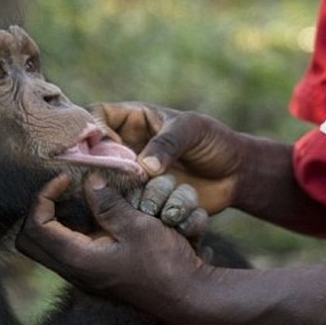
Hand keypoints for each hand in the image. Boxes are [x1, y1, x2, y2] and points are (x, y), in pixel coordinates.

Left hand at [16, 173, 207, 321]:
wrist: (188, 296)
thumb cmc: (166, 263)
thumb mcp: (138, 227)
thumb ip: (109, 204)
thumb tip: (89, 181)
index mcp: (79, 260)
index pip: (36, 227)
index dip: (44, 196)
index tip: (67, 178)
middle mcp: (75, 270)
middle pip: (32, 240)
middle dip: (42, 208)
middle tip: (63, 188)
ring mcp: (85, 273)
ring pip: (49, 245)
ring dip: (57, 218)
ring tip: (79, 197)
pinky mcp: (98, 272)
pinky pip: (71, 247)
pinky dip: (75, 226)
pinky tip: (100, 212)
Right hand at [93, 102, 243, 214]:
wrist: (234, 174)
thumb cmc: (213, 142)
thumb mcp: (192, 132)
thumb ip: (168, 143)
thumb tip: (144, 167)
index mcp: (132, 119)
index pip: (97, 115)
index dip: (91, 127)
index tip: (101, 146)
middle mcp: (125, 147)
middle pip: (94, 154)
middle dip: (101, 167)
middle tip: (117, 179)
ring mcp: (131, 174)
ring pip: (107, 183)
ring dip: (122, 191)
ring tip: (145, 193)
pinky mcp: (141, 197)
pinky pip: (127, 204)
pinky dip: (136, 208)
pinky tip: (154, 209)